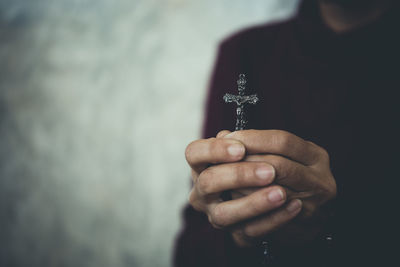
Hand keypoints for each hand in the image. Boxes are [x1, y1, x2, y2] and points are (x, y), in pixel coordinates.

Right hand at [185, 131, 302, 246]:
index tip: (241, 149)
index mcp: (201, 166)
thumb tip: (232, 135)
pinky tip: (294, 205)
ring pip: (224, 213)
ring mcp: (216, 215)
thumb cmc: (254, 163)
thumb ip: (243, 141)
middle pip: (208, 182)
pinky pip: (251, 231)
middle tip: (270, 171)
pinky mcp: (235, 235)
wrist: (277, 192)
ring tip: (281, 193)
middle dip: (239, 176)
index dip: (214, 150)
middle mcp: (202, 192)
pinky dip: (274, 219)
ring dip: (254, 203)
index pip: (194, 153)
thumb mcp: (249, 148)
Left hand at [224, 130, 336, 243]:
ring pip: (272, 191)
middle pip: (277, 165)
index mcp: (316, 157)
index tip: (230, 138)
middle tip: (221, 161)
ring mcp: (314, 205)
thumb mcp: (282, 155)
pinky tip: (233, 199)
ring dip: (244, 185)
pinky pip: (270, 217)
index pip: (283, 141)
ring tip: (224, 180)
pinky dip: (249, 207)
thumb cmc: (289, 179)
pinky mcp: (302, 228)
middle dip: (245, 162)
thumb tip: (224, 136)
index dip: (253, 138)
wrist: (309, 219)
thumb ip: (256, 143)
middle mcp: (320, 180)